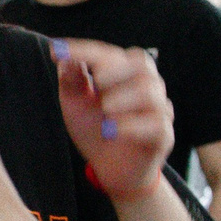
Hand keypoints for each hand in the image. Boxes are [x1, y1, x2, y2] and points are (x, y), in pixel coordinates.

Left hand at [51, 38, 172, 199]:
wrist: (111, 170)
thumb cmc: (96, 131)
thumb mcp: (76, 105)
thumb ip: (71, 82)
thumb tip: (66, 59)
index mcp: (124, 75)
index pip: (109, 54)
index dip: (85, 50)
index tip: (57, 50)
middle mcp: (145, 88)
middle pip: (141, 63)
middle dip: (116, 68)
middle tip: (98, 81)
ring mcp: (158, 110)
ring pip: (150, 92)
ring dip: (124, 97)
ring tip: (107, 110)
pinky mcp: (163, 135)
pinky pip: (155, 123)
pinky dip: (132, 124)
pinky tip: (114, 131)